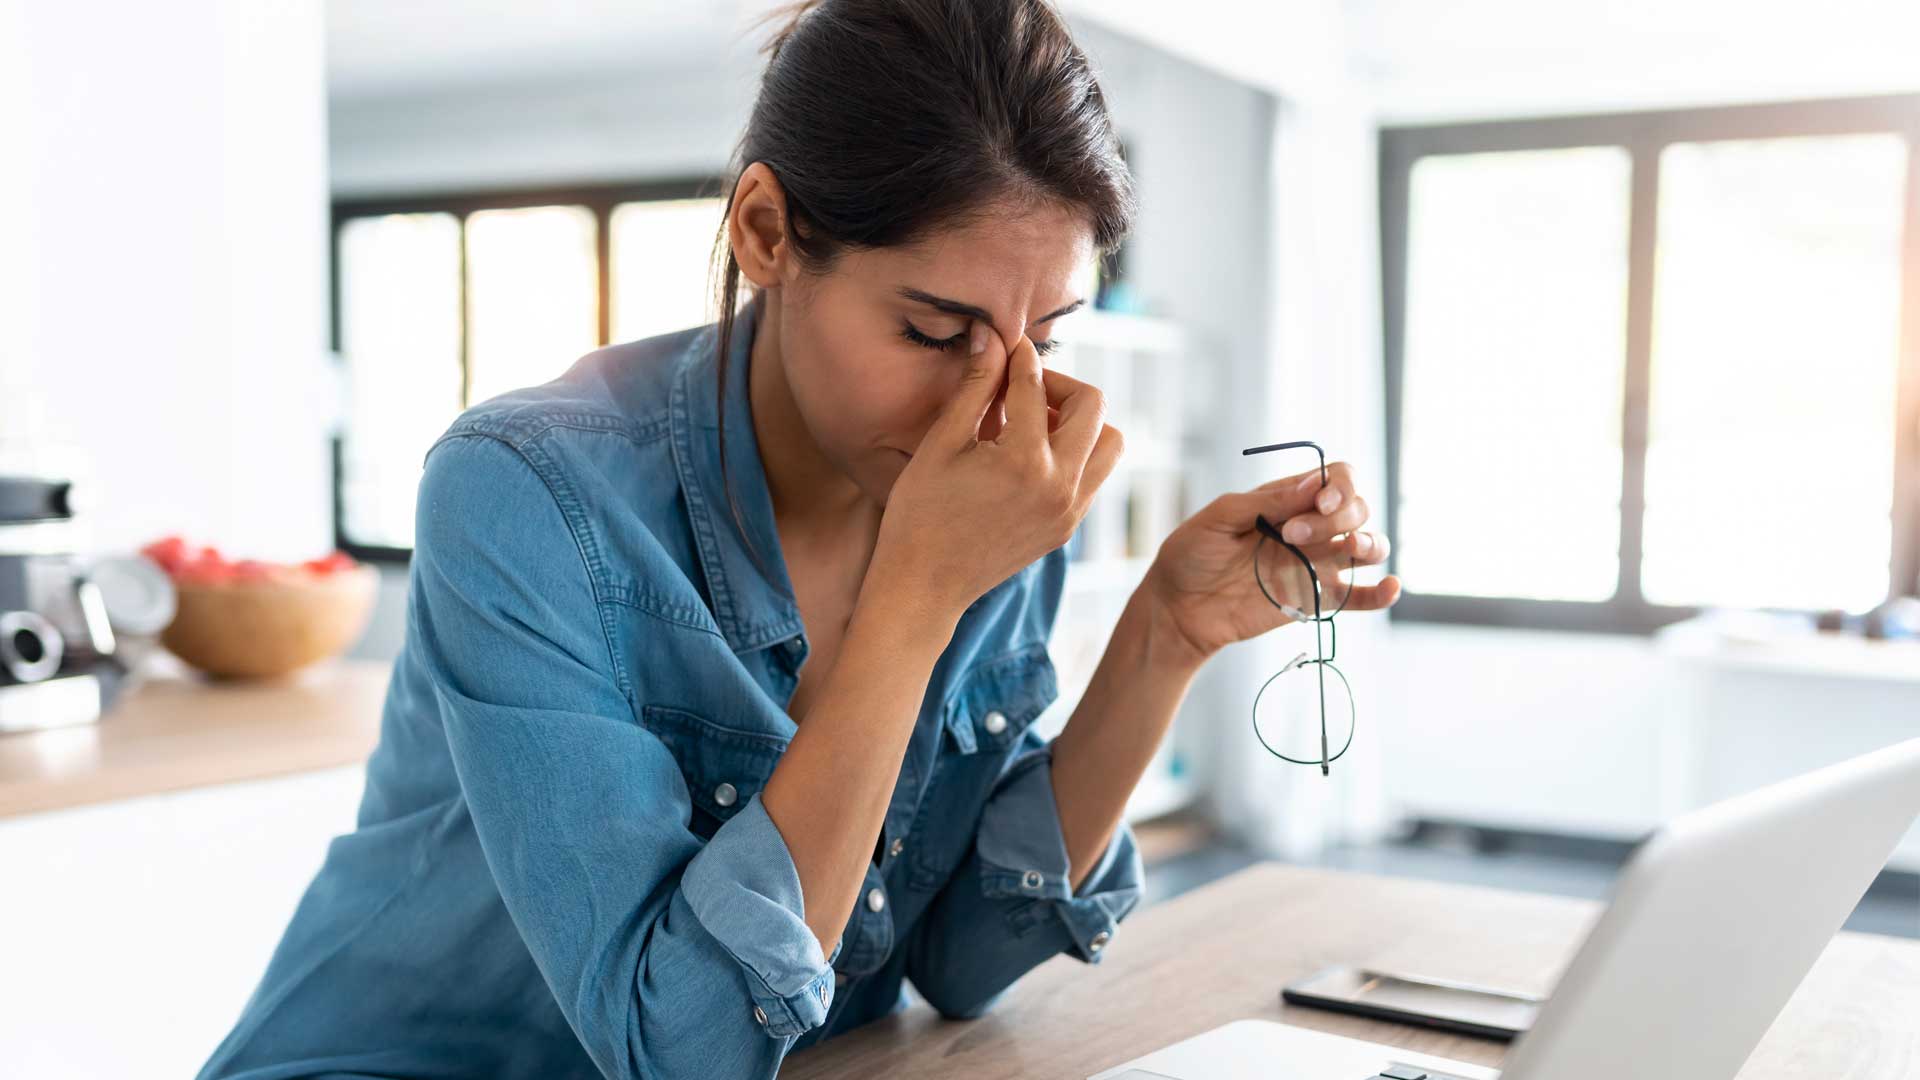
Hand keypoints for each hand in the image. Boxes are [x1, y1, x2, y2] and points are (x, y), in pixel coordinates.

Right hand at [868, 323, 1125, 621]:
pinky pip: (1094, 475)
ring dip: (1080, 422)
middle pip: (1093, 406)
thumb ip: (975, 387)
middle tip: (1022, 388)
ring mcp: (1070, 511)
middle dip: (1059, 385)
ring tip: (1034, 423)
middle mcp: (1060, 486)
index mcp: (1025, 460)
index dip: (1018, 356)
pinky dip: (1076, 453)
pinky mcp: (1068, 528)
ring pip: (1109, 443)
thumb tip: (991, 335)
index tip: (1007, 343)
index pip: (1035, 385)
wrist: (923, 587)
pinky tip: (1031, 454)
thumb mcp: (942, 443)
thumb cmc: (919, 514)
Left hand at [1141, 462, 1400, 664]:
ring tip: (1351, 548)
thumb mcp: (1219, 518)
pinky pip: (1360, 596)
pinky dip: (1381, 592)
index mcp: (1288, 499)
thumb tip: (1312, 485)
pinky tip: (1390, 587)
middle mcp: (1310, 527)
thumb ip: (1266, 501)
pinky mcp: (1316, 599)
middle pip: (1356, 509)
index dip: (1339, 486)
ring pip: (1368, 546)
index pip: (1337, 479)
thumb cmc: (1191, 556)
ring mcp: (1317, 563)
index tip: (1318, 501)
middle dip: (1336, 516)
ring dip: (1370, 542)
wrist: (1178, 608)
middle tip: (1292, 535)